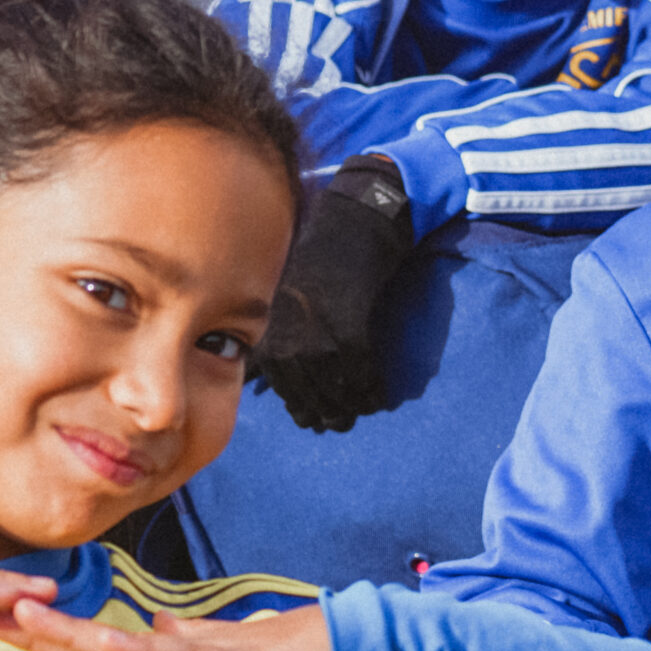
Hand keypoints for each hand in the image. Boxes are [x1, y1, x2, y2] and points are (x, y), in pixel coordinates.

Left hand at [252, 156, 414, 432]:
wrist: (353, 226)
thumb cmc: (320, 259)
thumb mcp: (284, 297)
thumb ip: (279, 333)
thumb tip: (271, 374)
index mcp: (271, 333)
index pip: (283, 388)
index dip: (302, 407)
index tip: (313, 419)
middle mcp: (291, 343)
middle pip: (310, 397)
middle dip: (327, 414)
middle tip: (340, 424)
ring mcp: (322, 341)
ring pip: (339, 393)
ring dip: (352, 407)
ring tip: (360, 411)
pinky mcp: (354, 334)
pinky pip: (365, 377)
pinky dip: (373, 390)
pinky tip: (379, 395)